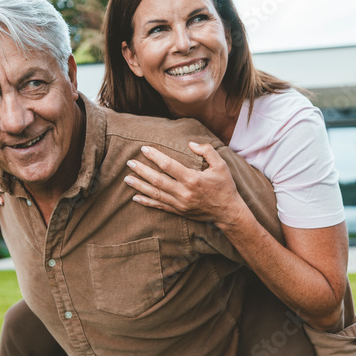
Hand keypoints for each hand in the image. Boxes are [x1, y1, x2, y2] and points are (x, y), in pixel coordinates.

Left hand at [124, 142, 245, 227]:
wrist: (228, 212)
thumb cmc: (225, 186)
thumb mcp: (221, 165)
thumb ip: (207, 151)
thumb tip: (191, 144)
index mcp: (192, 179)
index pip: (168, 166)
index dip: (154, 156)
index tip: (144, 149)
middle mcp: (183, 193)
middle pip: (157, 180)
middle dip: (141, 171)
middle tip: (129, 162)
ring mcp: (179, 204)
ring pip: (155, 194)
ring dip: (139, 186)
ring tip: (127, 178)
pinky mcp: (178, 211)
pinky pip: (159, 206)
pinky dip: (146, 202)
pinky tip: (135, 197)